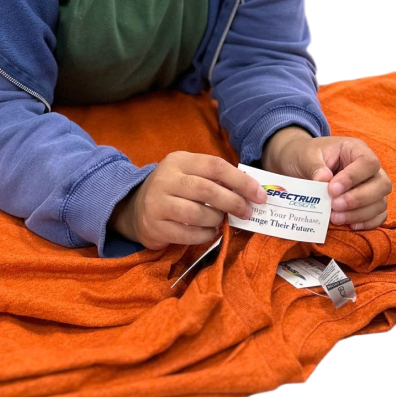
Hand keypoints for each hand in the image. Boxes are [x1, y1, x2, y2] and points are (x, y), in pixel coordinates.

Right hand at [111, 151, 267, 250]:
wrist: (136, 208)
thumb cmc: (173, 189)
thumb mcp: (189, 173)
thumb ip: (215, 178)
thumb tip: (250, 191)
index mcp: (179, 161)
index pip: (215, 166)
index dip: (241, 181)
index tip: (259, 195)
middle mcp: (166, 179)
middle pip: (207, 190)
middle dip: (233, 202)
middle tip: (247, 212)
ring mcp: (157, 203)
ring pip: (197, 213)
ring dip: (217, 220)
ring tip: (221, 221)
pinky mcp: (155, 225)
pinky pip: (188, 233)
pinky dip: (205, 235)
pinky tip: (209, 232)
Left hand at [262, 130, 390, 230]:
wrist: (301, 165)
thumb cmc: (306, 156)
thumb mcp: (305, 156)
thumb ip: (314, 166)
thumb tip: (324, 180)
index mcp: (356, 149)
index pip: (368, 163)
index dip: (354, 178)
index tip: (332, 189)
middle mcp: (369, 169)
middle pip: (382, 184)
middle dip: (359, 199)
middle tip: (334, 206)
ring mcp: (372, 187)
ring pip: (381, 202)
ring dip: (360, 214)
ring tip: (335, 217)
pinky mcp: (369, 204)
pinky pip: (379, 215)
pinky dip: (367, 222)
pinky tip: (350, 225)